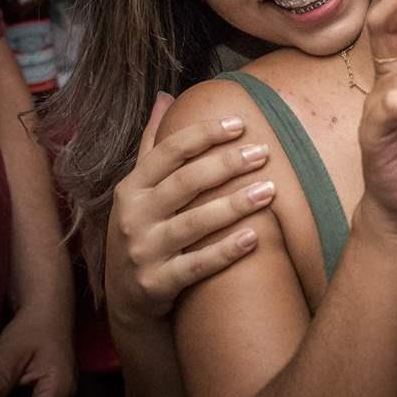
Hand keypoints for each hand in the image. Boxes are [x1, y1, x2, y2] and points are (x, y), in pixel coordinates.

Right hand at [106, 92, 276, 324]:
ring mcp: (143, 252)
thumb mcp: (138, 190)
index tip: (240, 123)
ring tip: (269, 190)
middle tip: (263, 153)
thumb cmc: (143, 232)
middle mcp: (133, 217)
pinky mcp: (156, 284)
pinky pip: (196, 266)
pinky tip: (254, 238)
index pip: (168, 151)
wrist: (126, 300)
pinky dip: (225, 252)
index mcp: (131, 188)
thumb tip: (165, 96)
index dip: (204, 134)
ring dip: (233, 205)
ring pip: (193, 224)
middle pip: (185, 183)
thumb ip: (152, 144)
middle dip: (226, 165)